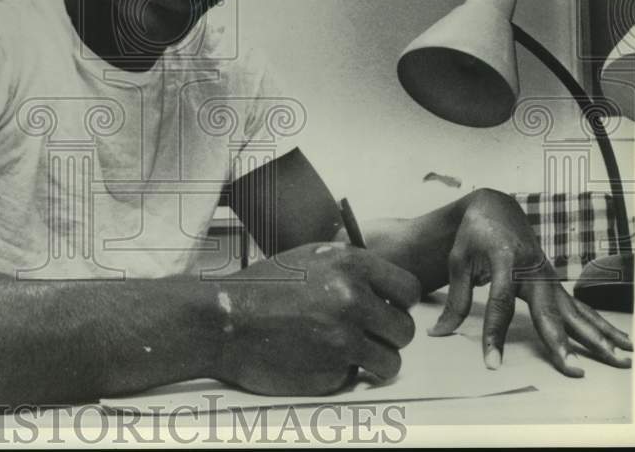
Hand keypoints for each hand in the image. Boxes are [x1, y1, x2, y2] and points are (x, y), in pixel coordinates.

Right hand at [215, 242, 420, 395]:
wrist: (226, 321)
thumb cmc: (262, 288)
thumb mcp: (309, 258)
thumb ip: (350, 269)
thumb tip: (383, 287)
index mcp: (349, 264)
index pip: (408, 289)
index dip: (399, 302)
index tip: (386, 309)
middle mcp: (352, 299)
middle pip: (405, 328)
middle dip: (388, 335)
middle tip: (365, 334)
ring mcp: (344, 337)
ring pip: (391, 360)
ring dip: (375, 360)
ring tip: (348, 352)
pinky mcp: (333, 370)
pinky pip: (358, 376)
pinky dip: (345, 372)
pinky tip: (320, 358)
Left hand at [428, 189, 632, 375]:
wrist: (497, 207)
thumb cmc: (475, 234)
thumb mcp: (459, 260)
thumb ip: (456, 299)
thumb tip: (440, 333)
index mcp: (505, 259)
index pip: (500, 303)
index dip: (494, 334)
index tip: (492, 362)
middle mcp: (533, 268)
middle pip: (546, 310)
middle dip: (559, 341)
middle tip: (570, 369)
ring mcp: (548, 275)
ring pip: (572, 311)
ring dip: (595, 337)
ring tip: (617, 360)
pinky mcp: (555, 282)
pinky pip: (579, 308)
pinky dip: (599, 326)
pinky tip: (619, 343)